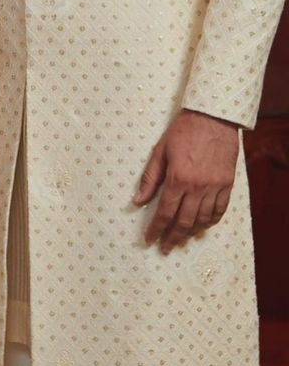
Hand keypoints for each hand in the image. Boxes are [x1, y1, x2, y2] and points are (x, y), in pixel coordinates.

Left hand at [134, 108, 238, 253]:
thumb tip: (137, 201)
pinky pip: (219, 211)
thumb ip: (150, 178)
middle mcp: (197, 187)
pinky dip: (210, 222)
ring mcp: (214, 187)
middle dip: (173, 237)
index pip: (165, 212)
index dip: (156, 229)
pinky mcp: (227, 185)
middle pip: (184, 221)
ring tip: (182, 239)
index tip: (150, 240)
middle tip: (166, 247)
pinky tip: (203, 226)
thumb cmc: (183, 131)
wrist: (213, 117)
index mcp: (178, 179)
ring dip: (191, 232)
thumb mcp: (160, 151)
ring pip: (203, 220)